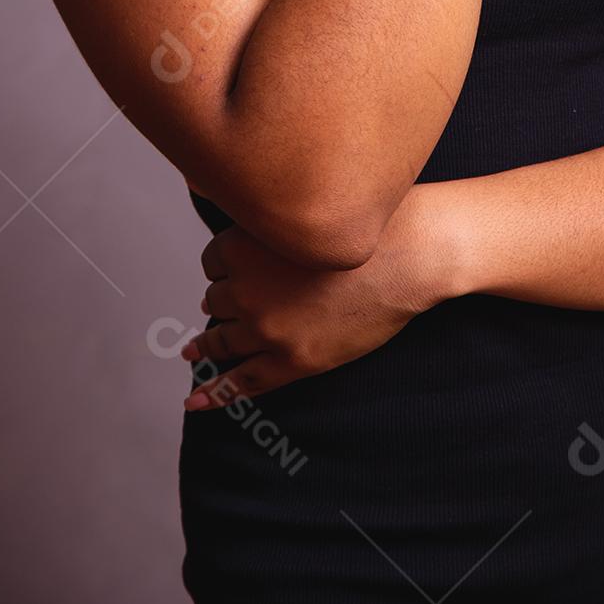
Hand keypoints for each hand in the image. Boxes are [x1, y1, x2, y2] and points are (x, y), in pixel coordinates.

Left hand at [180, 185, 461, 408]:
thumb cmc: (364, 226)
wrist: (407, 257)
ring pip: (222, 338)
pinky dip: (215, 394)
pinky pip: (242, 382)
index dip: (226, 265)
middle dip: (226, 298)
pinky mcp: (291, 360)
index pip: (212, 261)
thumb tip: (228, 203)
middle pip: (215, 299)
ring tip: (195, 349)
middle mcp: (247, 288)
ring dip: (210, 342)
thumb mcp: (304, 207)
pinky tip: (196, 399)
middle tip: (240, 299)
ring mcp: (267, 328)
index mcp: (244, 245)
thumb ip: (267, 212)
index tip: (236, 268)